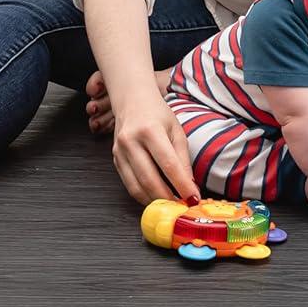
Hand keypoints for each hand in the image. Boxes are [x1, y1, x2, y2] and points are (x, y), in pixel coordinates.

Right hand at [110, 91, 200, 205]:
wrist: (132, 101)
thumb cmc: (157, 114)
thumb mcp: (177, 131)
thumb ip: (183, 159)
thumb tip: (189, 185)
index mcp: (150, 130)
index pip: (168, 164)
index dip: (181, 185)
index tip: (193, 198)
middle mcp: (131, 141)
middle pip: (150, 179)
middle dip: (168, 198)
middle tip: (181, 206)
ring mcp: (120, 151)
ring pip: (136, 186)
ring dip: (155, 200)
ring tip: (170, 205)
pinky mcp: (115, 159)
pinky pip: (129, 184)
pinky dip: (143, 195)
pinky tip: (156, 197)